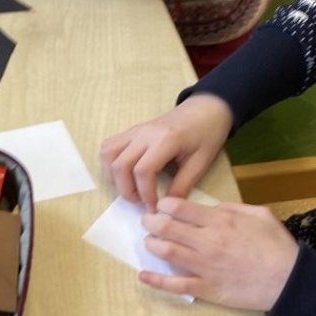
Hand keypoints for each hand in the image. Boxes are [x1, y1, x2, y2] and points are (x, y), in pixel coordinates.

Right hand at [100, 95, 232, 208]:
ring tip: (130, 188)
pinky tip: (124, 174)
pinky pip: (109, 147)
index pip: (143, 171)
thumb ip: (182, 185)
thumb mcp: (201, 163)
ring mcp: (134, 130)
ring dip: (114, 177)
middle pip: (120, 165)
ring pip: (108, 155)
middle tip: (141, 202)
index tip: (154, 206)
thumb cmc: (206, 134)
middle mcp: (144, 133)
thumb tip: (166, 207)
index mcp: (165, 140)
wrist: (205, 109)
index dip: (145, 194)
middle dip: (127, 190)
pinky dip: (110, 164)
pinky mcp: (131, 131)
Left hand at [139, 195, 298, 309]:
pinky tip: (143, 275)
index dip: (164, 204)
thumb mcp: (259, 215)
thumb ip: (232, 208)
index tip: (161, 206)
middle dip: (151, 222)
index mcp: (220, 221)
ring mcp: (205, 266)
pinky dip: (156, 280)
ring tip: (149, 242)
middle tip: (148, 222)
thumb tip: (210, 207)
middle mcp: (207, 242)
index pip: (179, 208)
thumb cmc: (277, 246)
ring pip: (166, 252)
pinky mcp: (206, 288)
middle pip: (166, 227)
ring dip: (151, 245)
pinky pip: (175, 285)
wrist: (290, 280)